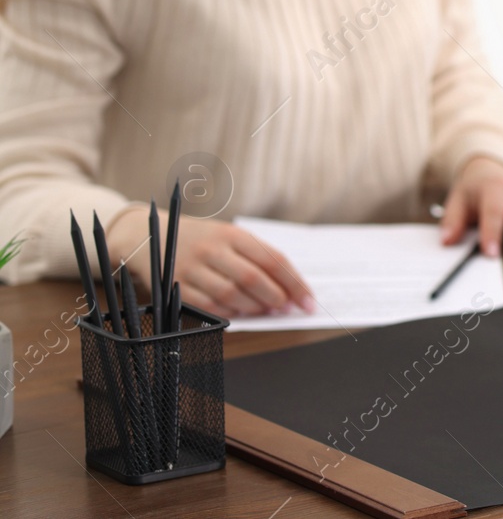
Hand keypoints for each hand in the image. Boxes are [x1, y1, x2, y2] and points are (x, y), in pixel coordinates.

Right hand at [105, 207, 314, 318]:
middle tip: (287, 308)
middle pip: (253, 278)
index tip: (308, 300)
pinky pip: (208, 305)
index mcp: (233, 234)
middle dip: (276, 297)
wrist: (149, 235)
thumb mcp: (228, 236)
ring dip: (254, 307)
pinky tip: (239, 313)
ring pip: (232, 294)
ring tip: (265, 310)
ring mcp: (193, 267)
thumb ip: (256, 257)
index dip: (294, 283)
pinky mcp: (176, 284)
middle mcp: (213, 249)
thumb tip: (288, 287)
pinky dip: (229, 313)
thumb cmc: (200, 239)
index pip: (273, 260)